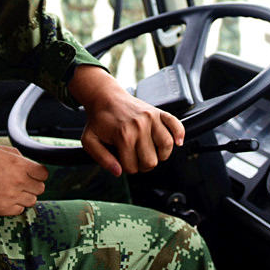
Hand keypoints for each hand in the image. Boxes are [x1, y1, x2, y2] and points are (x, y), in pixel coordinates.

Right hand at [0, 144, 47, 215]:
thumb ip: (14, 154)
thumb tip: (24, 160)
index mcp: (18, 165)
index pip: (43, 173)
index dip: (38, 172)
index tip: (33, 172)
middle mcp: (18, 182)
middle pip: (40, 188)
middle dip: (33, 184)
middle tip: (22, 181)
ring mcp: (11, 198)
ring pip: (32, 200)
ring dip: (25, 195)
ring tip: (12, 190)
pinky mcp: (3, 210)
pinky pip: (19, 210)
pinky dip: (15, 205)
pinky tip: (6, 198)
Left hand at [68, 65, 184, 175]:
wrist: (105, 97)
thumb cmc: (98, 120)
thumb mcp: (89, 141)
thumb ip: (102, 159)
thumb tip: (119, 172)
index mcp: (123, 136)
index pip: (132, 167)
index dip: (126, 168)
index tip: (122, 160)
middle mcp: (140, 127)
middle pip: (151, 161)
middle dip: (142, 164)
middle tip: (134, 157)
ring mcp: (151, 118)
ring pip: (166, 146)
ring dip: (160, 155)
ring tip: (151, 152)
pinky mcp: (158, 112)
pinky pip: (176, 124)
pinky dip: (180, 134)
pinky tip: (177, 142)